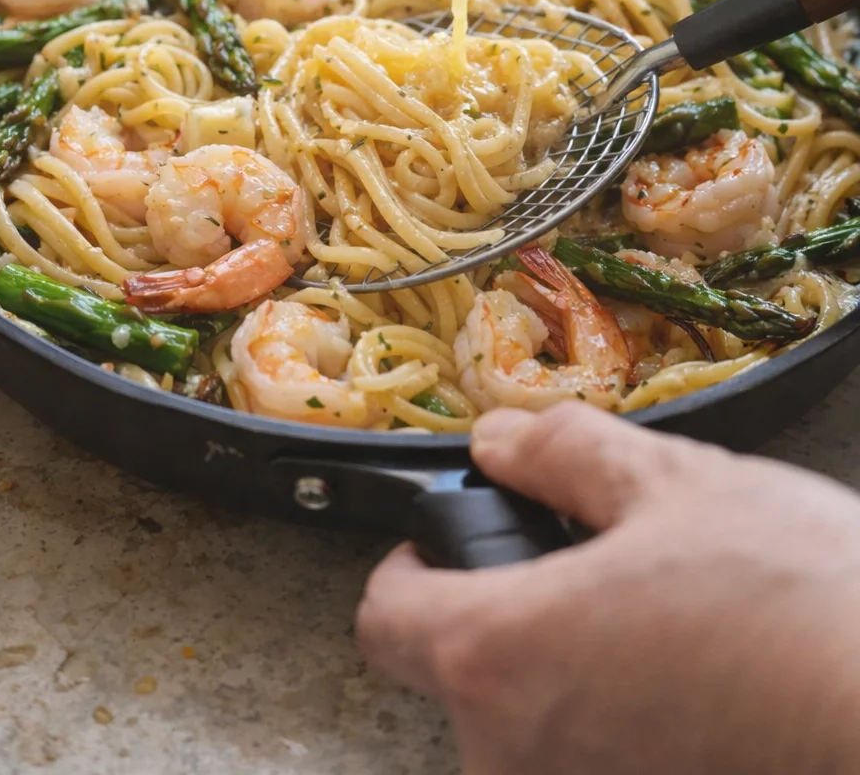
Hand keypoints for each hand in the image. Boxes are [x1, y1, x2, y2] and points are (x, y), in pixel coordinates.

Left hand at [357, 404, 859, 774]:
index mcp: (499, 656)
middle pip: (465, 675)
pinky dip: (630, 726)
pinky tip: (703, 690)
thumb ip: (565, 456)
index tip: (456, 541)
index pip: (385, 617)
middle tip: (603, 574)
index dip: (411, 564)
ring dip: (581, 676)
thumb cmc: (799, 612)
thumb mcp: (676, 486)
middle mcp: (516, 758)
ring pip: (538, 726)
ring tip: (676, 630)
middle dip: (519, 616)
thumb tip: (501, 443)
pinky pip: (599, 761)